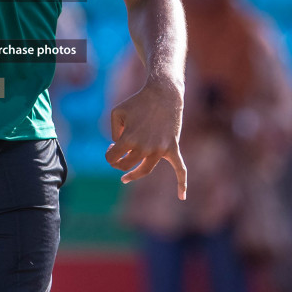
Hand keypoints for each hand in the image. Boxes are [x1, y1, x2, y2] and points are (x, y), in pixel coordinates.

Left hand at [106, 79, 186, 199]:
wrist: (163, 94)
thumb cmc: (138, 102)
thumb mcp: (117, 112)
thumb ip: (113, 131)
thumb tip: (119, 146)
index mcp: (128, 139)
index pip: (112, 158)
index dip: (109, 154)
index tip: (112, 147)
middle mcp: (144, 147)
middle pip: (125, 166)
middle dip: (118, 163)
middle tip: (119, 154)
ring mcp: (159, 150)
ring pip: (144, 171)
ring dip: (133, 175)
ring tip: (125, 178)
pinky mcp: (172, 148)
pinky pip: (180, 169)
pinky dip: (182, 184)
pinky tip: (182, 197)